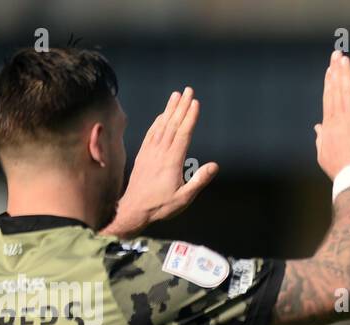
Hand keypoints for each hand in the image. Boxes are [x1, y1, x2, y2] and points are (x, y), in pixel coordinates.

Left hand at [106, 88, 218, 236]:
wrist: (134, 209)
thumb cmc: (162, 206)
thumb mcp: (184, 198)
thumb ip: (199, 181)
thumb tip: (214, 166)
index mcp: (172, 161)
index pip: (183, 134)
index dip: (190, 117)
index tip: (196, 103)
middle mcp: (160, 152)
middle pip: (173, 124)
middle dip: (181, 106)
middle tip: (188, 90)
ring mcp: (150, 151)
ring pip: (162, 125)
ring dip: (169, 109)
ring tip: (176, 95)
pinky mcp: (143, 154)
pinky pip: (151, 133)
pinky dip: (158, 121)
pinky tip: (162, 114)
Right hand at [315, 50, 349, 180]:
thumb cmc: (339, 169)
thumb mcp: (323, 154)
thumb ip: (320, 139)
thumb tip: (317, 128)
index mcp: (328, 125)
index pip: (328, 98)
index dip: (329, 83)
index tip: (329, 70)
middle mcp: (338, 118)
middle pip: (336, 90)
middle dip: (336, 71)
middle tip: (336, 55)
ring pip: (347, 91)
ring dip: (346, 73)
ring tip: (344, 58)